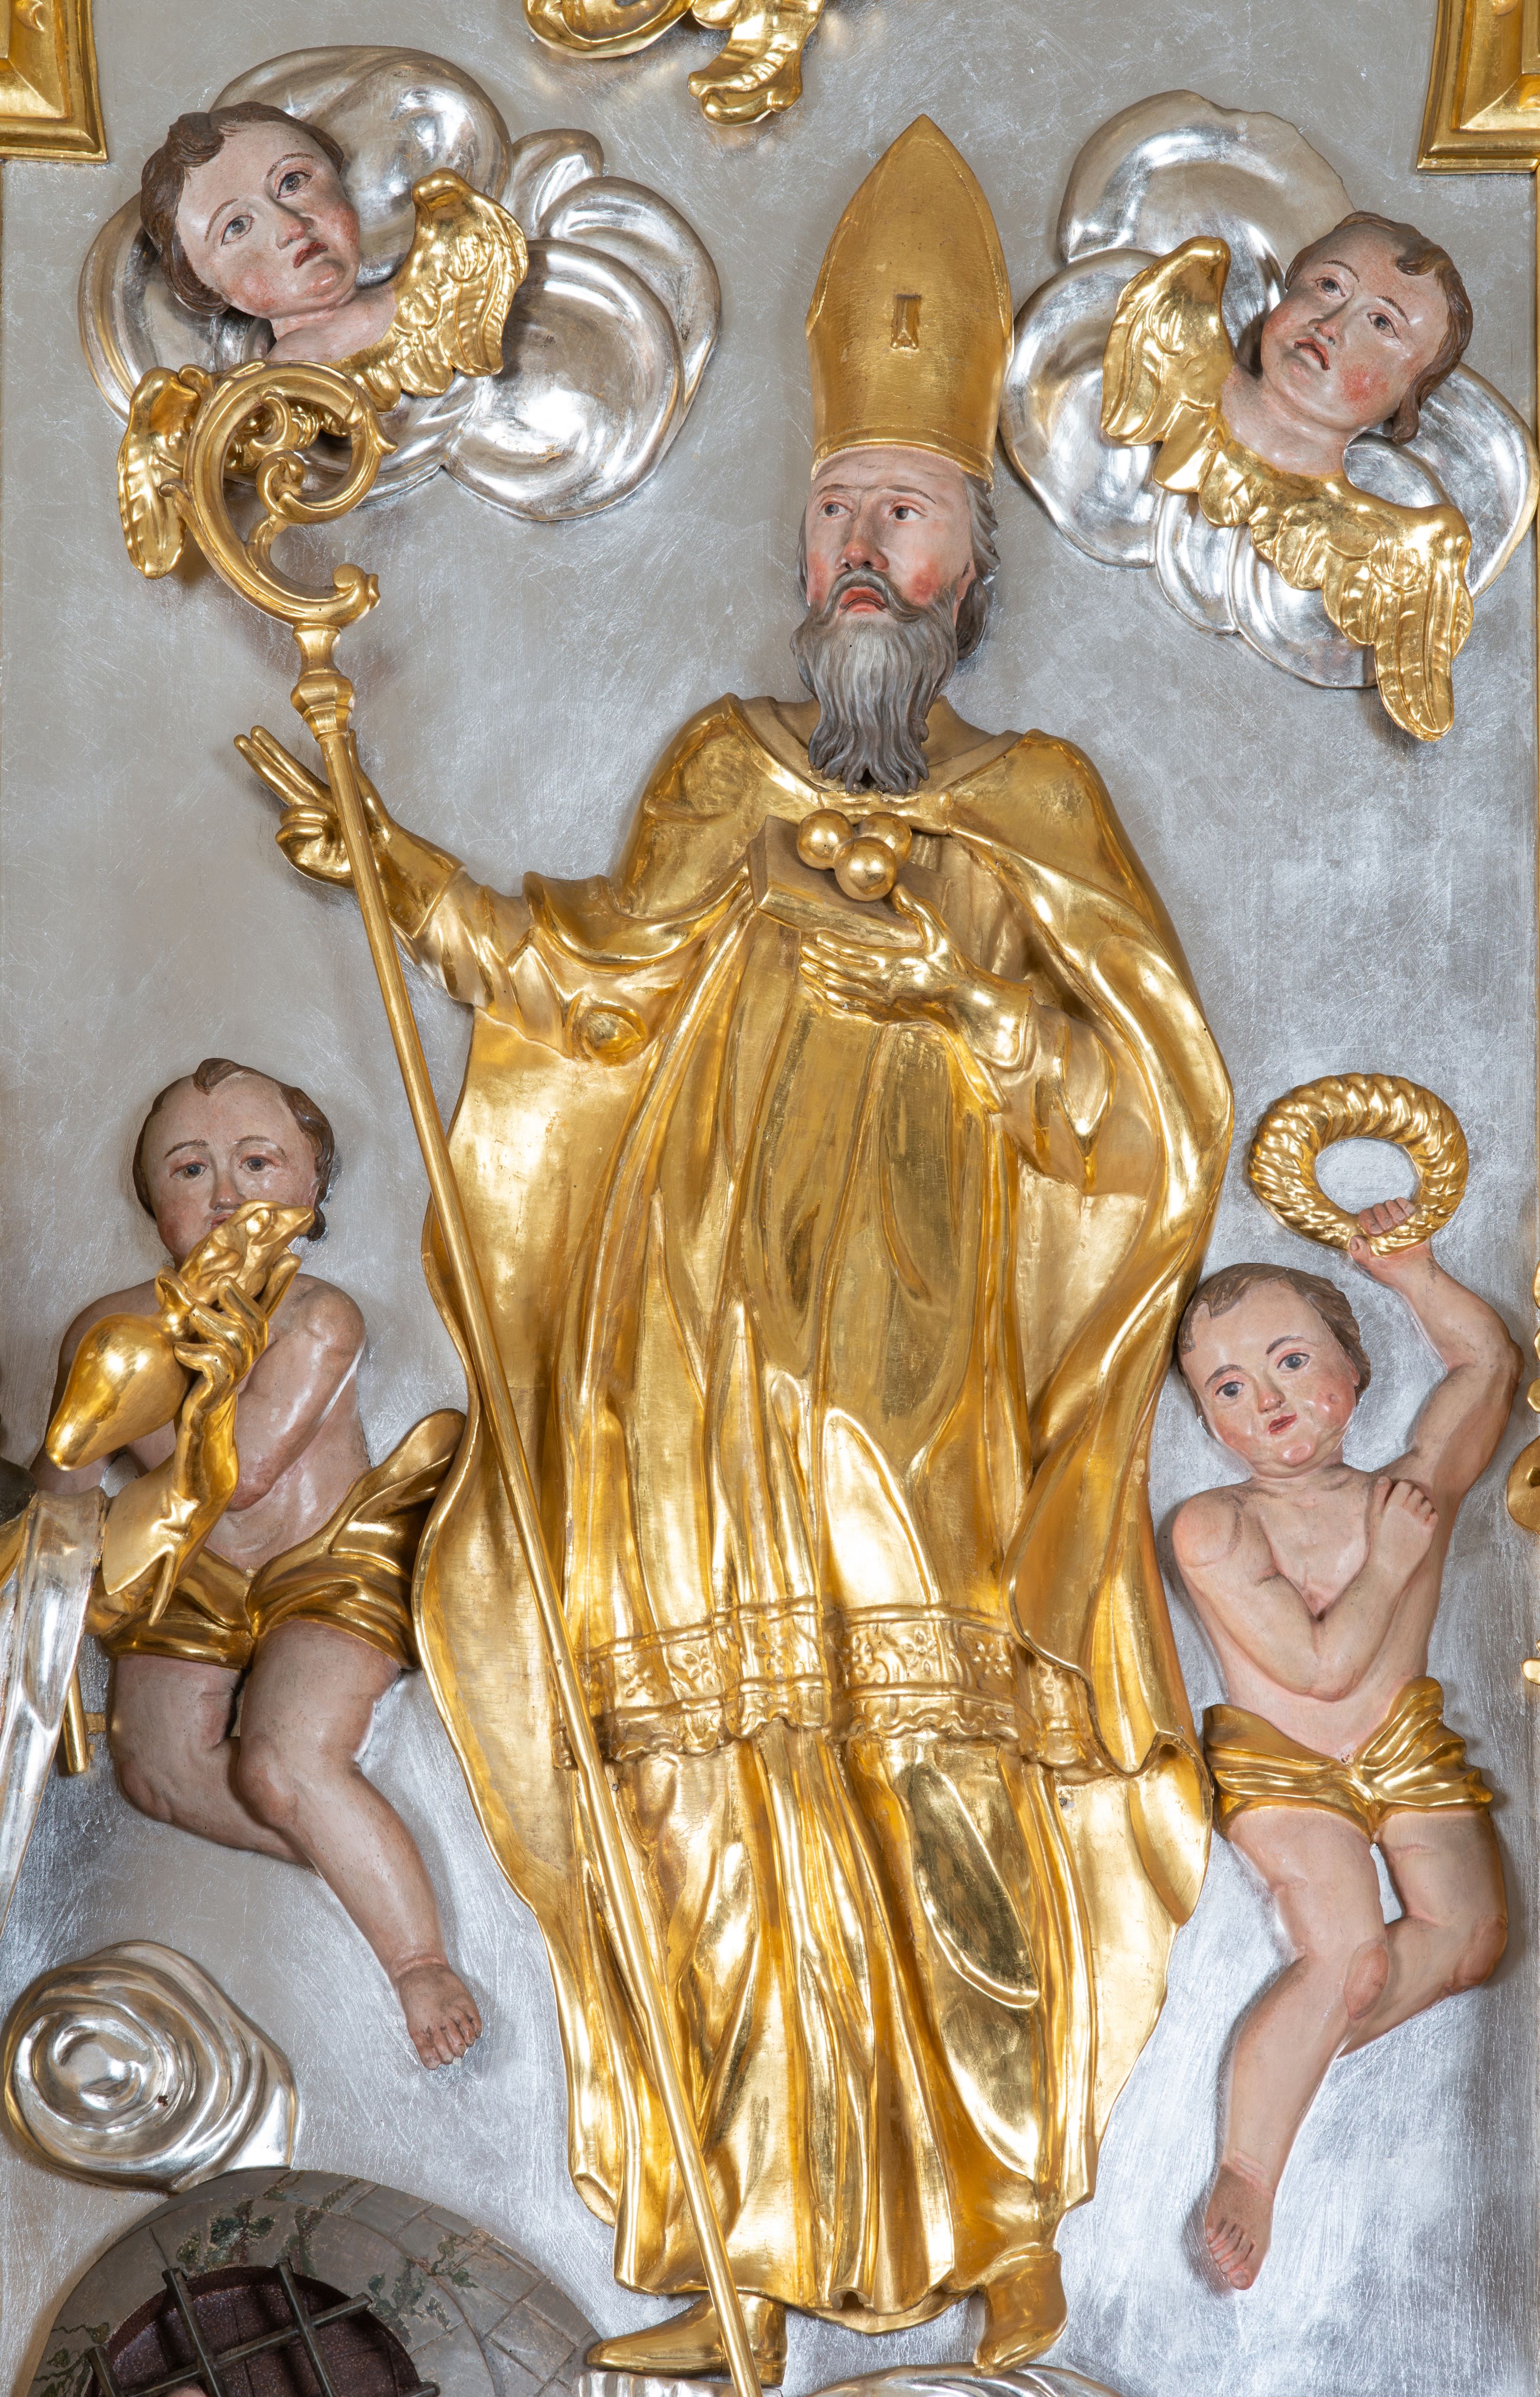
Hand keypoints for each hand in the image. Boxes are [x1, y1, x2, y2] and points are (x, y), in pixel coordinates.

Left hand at [172, 1284, 268, 1430]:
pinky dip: (197, 1355)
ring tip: (193, 1313)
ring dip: (213, 1323)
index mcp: (243, 1343)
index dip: (280, 1285)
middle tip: (223, 1282)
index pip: (266, 1309)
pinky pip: (216, 1369)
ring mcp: (233, 1377)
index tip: (291, 1257)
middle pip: (257, 1323)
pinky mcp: (217, 1395)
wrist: (196, 1434)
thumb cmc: (193, 1384)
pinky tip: (180, 1351)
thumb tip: (164, 1272)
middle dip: (241, 1299)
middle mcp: (245, 1357)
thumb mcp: (191, 1342)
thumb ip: (186, 1312)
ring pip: (236, 1341)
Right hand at [236, 725, 387, 887]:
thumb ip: (349, 759)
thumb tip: (350, 731)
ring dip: (304, 813)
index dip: (273, 751)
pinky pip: (284, 835)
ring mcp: (302, 832)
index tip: (256, 732)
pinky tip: (319, 832)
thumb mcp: (361, 785)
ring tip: (328, 821)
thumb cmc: (373, 822)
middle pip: (276, 781)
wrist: (381, 852)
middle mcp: (308, 811)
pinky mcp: (298, 854)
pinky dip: (300, 829)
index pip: (290, 768)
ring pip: (284, 813)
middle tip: (239, 738)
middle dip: (258, 760)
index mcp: (320, 794)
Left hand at [799, 886, 965, 1023]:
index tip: (819, 936)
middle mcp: (882, 986)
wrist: (962, 1003)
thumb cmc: (952, 966)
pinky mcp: (885, 1015)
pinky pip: (853, 1008)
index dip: (834, 945)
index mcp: (892, 964)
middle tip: (804, 951)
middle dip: (820, 960)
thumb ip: (918, 910)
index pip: (853, 953)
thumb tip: (898, 888)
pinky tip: (825, 992)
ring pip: (842, 991)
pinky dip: (835, 999)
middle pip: (841, 972)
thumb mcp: (939, 933)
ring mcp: (881, 1003)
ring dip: (821, 979)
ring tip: (805, 969)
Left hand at [1348, 1197, 1432, 1285]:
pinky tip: (1407, 1217)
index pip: (1364, 1217)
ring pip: (1389, 1203)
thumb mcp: (1371, 1267)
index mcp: (1370, 1235)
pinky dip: (1405, 1206)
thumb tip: (1355, 1238)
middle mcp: (1382, 1227)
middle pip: (1376, 1208)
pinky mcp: (1411, 1220)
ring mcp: (1397, 1222)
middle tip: (1389, 1229)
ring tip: (1399, 1225)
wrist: (1418, 1275)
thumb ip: (1359, 1254)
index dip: (1368, 1220)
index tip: (1376, 1232)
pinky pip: (1404, 1204)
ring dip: (1394, 1213)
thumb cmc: (1394, 1274)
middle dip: (1382, 1217)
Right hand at [1367, 1474, 1438, 1580]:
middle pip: (1418, 1491)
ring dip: (1424, 1504)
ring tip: (1416, 1514)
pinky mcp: (1428, 1532)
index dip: (1406, 1486)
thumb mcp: (1373, 1517)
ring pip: (1428, 1502)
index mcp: (1391, 1505)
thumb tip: (1385, 1478)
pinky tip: (1423, 1522)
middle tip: (1411, 1504)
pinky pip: (1435, 1514)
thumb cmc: (1379, 1542)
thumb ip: (1379, 1495)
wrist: (1389, 1567)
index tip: (1404, 1495)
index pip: (1406, 1483)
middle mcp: (1406, 1511)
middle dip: (1416, 1494)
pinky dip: (1431, 1515)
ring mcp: (1418, 1521)